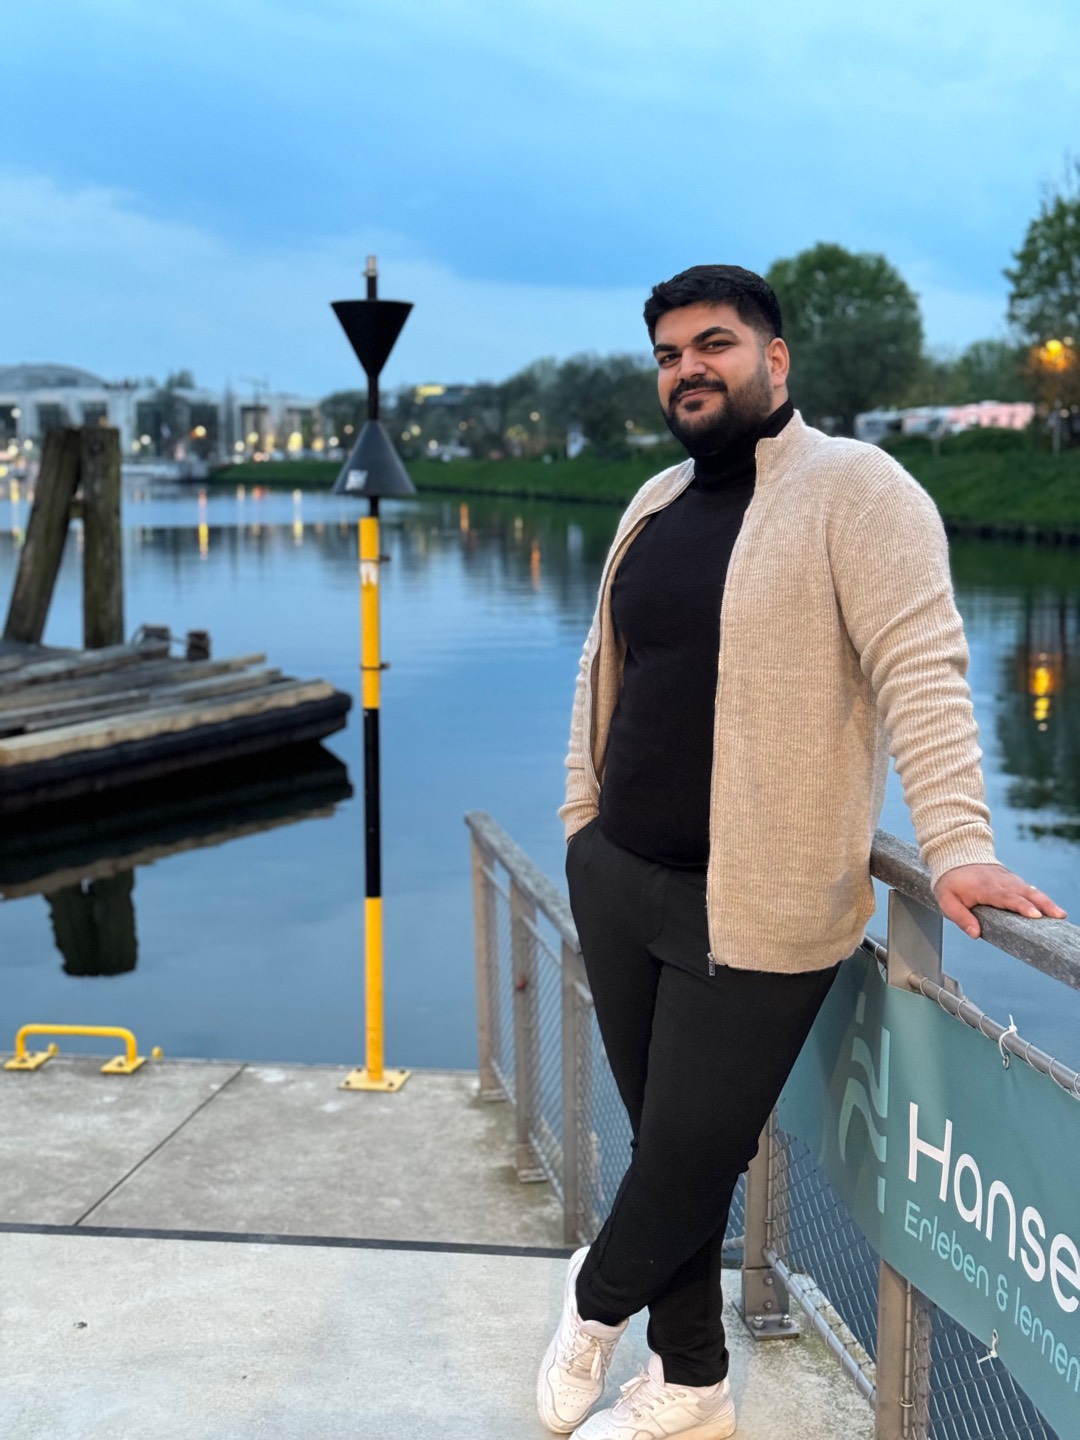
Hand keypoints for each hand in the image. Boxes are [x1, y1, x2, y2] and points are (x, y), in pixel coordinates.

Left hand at [932, 864, 1066, 937]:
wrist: (956, 854)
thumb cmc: (951, 881)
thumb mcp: (946, 900)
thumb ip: (960, 917)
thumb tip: (975, 934)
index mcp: (984, 887)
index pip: (1005, 897)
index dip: (1021, 906)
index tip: (1036, 915)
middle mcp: (1000, 881)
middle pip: (1024, 892)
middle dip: (1042, 904)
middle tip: (1058, 916)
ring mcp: (1008, 879)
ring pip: (1030, 889)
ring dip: (1046, 901)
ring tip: (1060, 914)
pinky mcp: (1012, 880)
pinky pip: (1027, 888)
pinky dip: (1040, 897)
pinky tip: (1050, 908)